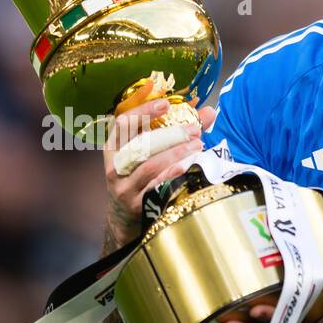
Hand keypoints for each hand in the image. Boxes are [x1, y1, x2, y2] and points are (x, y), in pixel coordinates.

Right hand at [102, 99, 215, 248]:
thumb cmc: (139, 178)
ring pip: (149, 166)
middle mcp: (114, 166)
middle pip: (140, 144)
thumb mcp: (145, 154)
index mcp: (113, 147)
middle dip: (170, 134)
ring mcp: (123, 186)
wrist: (123, 218)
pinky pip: (154, 186)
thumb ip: (173, 131)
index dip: (143, 111)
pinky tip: (186, 167)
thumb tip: (209, 112)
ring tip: (197, 144)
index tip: (165, 104)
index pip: (123, 123)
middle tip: (194, 128)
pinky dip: (171, 175)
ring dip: (175, 154)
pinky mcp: (135, 204)